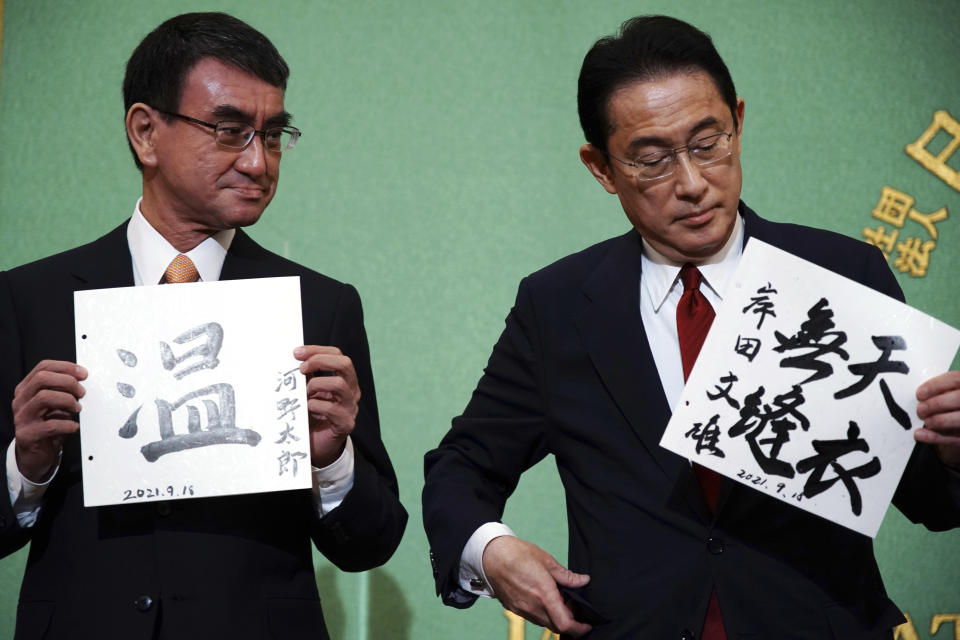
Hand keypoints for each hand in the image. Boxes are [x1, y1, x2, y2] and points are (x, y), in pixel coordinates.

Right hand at [13, 360, 86, 482]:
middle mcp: (21, 401)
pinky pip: (50, 425)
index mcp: (26, 389)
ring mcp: (21, 417)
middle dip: (68, 382)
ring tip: (78, 408)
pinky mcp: (27, 435)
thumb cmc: (48, 426)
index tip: (83, 373)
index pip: (43, 368)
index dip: (65, 367)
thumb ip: (63, 391)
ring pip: (44, 398)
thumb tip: (82, 378)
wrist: (36, 454)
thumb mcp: (55, 405)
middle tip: (82, 392)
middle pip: (42, 379)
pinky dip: (67, 424)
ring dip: (67, 400)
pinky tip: (74, 426)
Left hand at [294, 345, 360, 467]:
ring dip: (316, 385)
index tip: (296, 353)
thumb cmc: (312, 416)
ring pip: (340, 384)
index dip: (317, 350)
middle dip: (320, 361)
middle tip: (301, 368)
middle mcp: (351, 391)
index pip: (337, 355)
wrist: (318, 446)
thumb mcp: (308, 392)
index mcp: (344, 379)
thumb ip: (306, 377)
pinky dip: (315, 406)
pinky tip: (306, 409)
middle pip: (345, 364)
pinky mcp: (346, 424)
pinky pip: (333, 410)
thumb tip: (292, 359)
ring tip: (304, 394)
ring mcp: (351, 407)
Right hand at [482, 536, 591, 636]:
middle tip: (571, 603)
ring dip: (554, 616)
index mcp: (544, 595)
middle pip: (556, 626)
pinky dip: (542, 612)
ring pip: (544, 622)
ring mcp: (522, 609)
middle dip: (568, 619)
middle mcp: (533, 607)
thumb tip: (583, 581)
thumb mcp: (547, 561)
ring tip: (556, 597)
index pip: (565, 624)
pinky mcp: (514, 608)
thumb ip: (567, 576)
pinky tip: (542, 597)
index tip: (586, 624)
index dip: (579, 629)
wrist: (491, 555)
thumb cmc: (517, 554)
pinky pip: (532, 617)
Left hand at [915, 371, 959, 468]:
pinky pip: (954, 439)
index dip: (935, 386)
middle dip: (934, 404)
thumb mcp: (951, 392)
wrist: (959, 419)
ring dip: (935, 420)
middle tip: (920, 409)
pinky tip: (920, 434)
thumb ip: (942, 390)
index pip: (955, 379)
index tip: (919, 393)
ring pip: (959, 419)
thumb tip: (920, 393)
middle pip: (958, 399)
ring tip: (925, 420)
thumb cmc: (953, 404)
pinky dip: (934, 437)